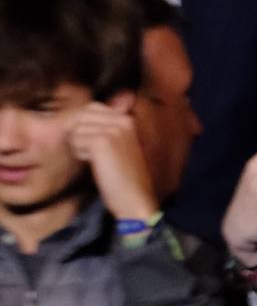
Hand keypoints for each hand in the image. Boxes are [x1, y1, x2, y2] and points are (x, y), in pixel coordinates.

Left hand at [68, 101, 157, 220]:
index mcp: (128, 119)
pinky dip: (81, 155)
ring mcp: (113, 129)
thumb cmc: (123, 176)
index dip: (85, 126)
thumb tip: (73, 118)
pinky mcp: (102, 141)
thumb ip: (102, 127)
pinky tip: (97, 165)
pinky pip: (76, 142)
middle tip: (96, 154)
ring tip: (100, 161)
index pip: (91, 108)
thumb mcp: (118, 145)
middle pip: (81, 116)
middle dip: (80, 135)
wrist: (134, 197)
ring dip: (80, 147)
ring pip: (76, 130)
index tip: (97, 146)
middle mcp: (122, 120)